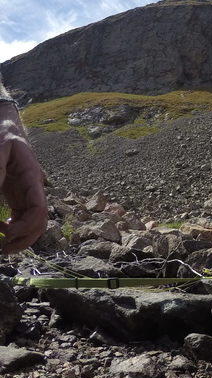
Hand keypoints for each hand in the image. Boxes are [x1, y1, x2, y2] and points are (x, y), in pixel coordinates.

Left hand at [0, 105, 47, 254]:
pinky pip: (22, 219)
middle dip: (25, 239)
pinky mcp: (18, 198)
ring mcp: (26, 195)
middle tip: (3, 248)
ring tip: (2, 247)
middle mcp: (33, 190)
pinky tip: (1, 231)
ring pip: (35, 223)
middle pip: (41, 221)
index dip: (26, 225)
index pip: (40, 208)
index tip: (5, 232)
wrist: (6, 129)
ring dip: (21, 238)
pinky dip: (14, 231)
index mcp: (31, 178)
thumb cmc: (2, 137)